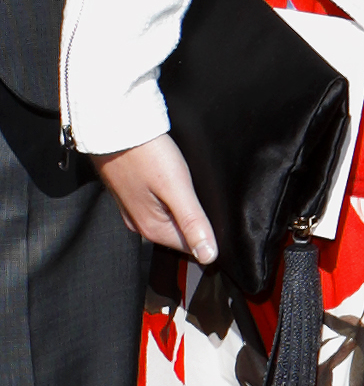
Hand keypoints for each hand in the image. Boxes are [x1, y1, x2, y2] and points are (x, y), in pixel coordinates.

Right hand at [94, 133, 216, 263]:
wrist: (115, 128)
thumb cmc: (147, 155)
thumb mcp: (177, 188)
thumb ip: (192, 221)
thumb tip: (208, 256)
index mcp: (152, 229)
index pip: (190, 247)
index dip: (210, 237)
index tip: (226, 224)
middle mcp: (141, 224)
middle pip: (179, 233)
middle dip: (198, 224)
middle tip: (216, 203)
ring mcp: (134, 209)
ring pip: (170, 218)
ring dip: (186, 211)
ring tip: (201, 193)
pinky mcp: (133, 193)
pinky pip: (160, 205)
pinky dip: (174, 200)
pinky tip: (180, 186)